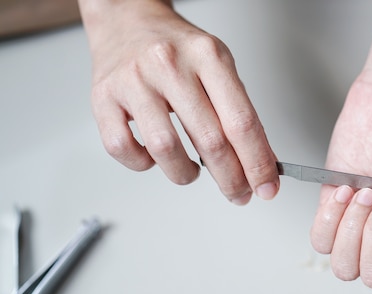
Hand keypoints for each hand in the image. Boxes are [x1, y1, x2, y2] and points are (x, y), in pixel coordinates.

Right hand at [80, 0, 278, 203]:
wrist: (128, 19)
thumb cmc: (177, 49)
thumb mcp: (219, 68)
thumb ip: (240, 113)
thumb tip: (262, 161)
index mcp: (208, 56)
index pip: (242, 122)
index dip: (257, 162)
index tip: (265, 186)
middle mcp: (170, 65)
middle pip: (210, 141)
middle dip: (230, 179)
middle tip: (238, 193)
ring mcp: (134, 80)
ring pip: (165, 149)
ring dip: (184, 174)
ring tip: (191, 173)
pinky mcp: (103, 96)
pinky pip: (122, 148)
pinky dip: (142, 164)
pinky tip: (154, 158)